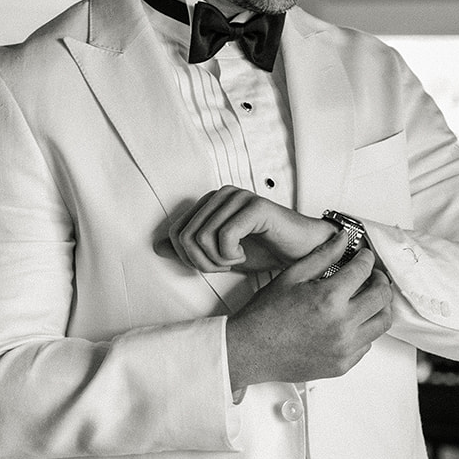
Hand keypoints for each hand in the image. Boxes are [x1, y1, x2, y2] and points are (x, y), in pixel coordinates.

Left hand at [170, 187, 334, 273]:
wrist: (301, 253)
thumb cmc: (264, 251)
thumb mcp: (219, 255)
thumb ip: (189, 250)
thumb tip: (156, 247)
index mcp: (210, 202)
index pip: (174, 233)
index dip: (189, 258)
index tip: (214, 263)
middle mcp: (220, 194)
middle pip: (184, 237)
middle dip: (202, 262)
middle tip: (225, 264)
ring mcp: (237, 197)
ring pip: (201, 238)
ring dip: (218, 260)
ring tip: (236, 258)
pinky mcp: (254, 206)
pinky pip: (224, 237)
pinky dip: (231, 255)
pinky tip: (245, 254)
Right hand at [225, 232, 392, 389]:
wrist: (250, 350)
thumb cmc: (264, 317)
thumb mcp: (292, 277)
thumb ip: (322, 256)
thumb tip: (342, 240)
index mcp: (328, 299)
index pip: (364, 270)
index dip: (367, 259)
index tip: (365, 257)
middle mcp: (341, 325)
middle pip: (382, 297)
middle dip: (381, 280)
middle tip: (374, 276)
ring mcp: (343, 348)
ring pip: (382, 323)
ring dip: (380, 307)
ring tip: (369, 299)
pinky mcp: (342, 365)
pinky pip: (367, 344)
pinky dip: (365, 330)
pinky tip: (353, 322)